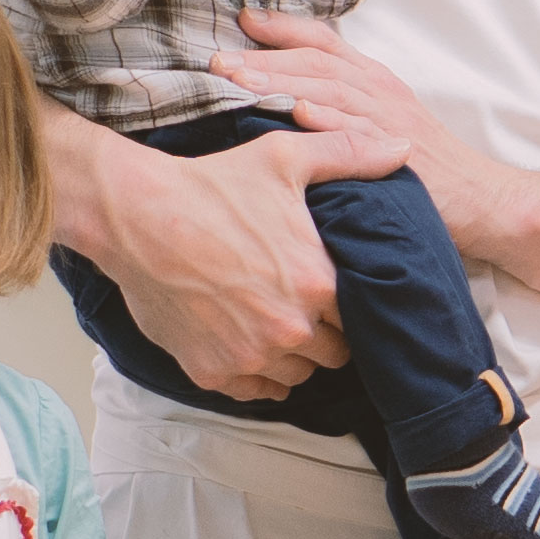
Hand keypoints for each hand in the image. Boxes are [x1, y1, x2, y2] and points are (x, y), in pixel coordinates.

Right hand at [73, 112, 397, 395]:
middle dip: (325, 334)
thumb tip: (402, 147)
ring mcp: (250, 356)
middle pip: (333, 354)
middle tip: (305, 308)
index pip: (359, 318)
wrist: (137, 215)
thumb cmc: (212, 185)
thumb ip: (350, 154)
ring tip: (276, 323)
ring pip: (297, 376)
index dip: (349, 306)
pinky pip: (256, 392)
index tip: (332, 292)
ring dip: (293, 356)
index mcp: (316, 283)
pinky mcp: (213, 371)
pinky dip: (257, 374)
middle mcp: (289, 329)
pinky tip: (249, 343)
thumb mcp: (285, 158)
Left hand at [217, 10, 528, 255]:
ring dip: (280, 80)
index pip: (324, 43)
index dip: (283, 29)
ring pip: (328, 89)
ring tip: (238, 79)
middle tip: (216, 59)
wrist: (486, 200)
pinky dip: (327, 118)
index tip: (241, 19)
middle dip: (264, 57)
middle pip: (315, 62)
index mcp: (375, 82)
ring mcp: (389, 120)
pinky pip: (358, 130)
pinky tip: (297, 111)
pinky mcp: (398, 151)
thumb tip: (286, 104)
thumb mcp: (384, 128)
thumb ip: (344, 110)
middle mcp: (380, 91)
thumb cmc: (429, 168)